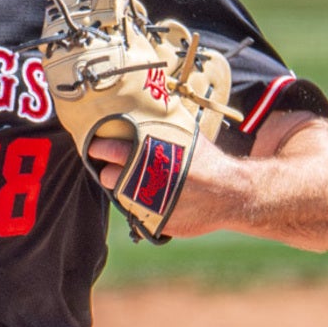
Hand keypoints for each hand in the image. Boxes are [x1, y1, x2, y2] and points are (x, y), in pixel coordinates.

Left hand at [86, 131, 243, 236]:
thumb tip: (150, 104)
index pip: (108, 149)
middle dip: (106, 170)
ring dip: (122, 188)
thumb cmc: (207, 162)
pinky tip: (151, 197)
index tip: (96, 146)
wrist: (230, 193)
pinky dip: (138, 206)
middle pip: (107, 175)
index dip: (100, 147)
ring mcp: (146, 202)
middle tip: (109, 166)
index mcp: (147, 152)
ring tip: (136, 181)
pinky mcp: (152, 222)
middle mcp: (143, 177)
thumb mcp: (185, 136)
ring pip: (119, 195)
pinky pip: (134, 213)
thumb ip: (161, 126)